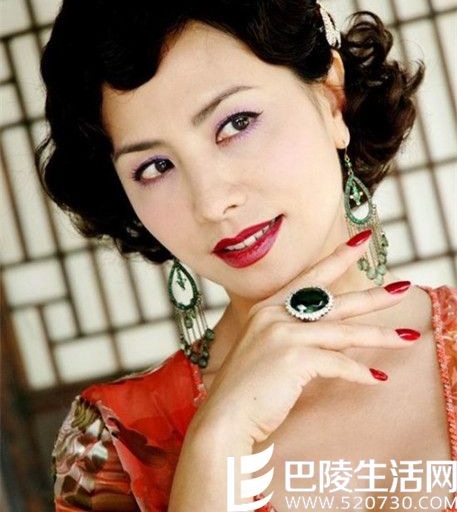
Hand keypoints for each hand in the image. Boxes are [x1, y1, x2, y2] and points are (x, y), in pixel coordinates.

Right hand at [193, 231, 416, 444]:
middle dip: (373, 296)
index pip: (310, 277)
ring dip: (379, 336)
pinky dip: (359, 373)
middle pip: (335, 301)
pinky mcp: (292, 357)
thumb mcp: (266, 350)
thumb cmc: (247, 387)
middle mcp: (274, 315)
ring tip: (408, 337)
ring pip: (343, 332)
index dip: (337, 258)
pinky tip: (377, 378)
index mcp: (268, 309)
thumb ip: (292, 335)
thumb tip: (334, 336)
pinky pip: (337, 363)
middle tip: (403, 288)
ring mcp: (282, 334)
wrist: (224, 416)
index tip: (361, 242)